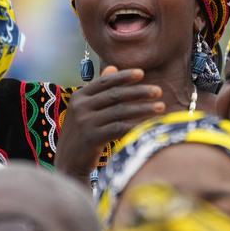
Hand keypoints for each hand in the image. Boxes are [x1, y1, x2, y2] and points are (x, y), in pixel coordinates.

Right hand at [54, 66, 163, 182]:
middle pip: (115, 95)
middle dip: (139, 91)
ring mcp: (85, 123)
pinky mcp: (91, 138)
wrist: (68, 163)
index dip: (124, 76)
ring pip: (120, 111)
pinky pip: (119, 129)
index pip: (105, 82)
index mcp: (78, 97)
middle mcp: (80, 107)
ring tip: (161, 107)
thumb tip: (113, 67)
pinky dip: (136, 126)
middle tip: (158, 91)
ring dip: (143, 108)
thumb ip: (99, 90)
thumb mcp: (86, 110)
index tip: (142, 73)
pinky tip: (149, 125)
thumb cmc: (83, 135)